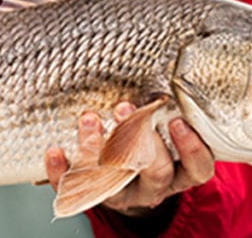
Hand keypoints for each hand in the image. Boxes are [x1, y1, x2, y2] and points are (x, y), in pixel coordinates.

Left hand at [44, 102, 214, 215]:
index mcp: (180, 171)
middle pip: (157, 172)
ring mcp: (123, 194)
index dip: (191, 148)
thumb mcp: (163, 127)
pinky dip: (62, 172)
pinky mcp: (92, 196)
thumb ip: (166, 106)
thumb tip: (163, 55)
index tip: (176, 121)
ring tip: (89, 118)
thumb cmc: (148, 141)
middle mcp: (154, 186)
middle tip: (124, 108)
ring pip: (114, 179)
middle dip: (141, 139)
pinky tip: (55, 151)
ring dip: (100, 148)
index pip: (196, 168)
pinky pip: (75, 190)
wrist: (123, 181)